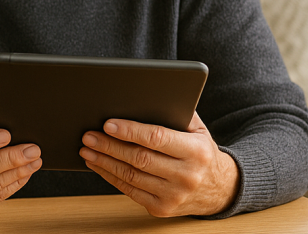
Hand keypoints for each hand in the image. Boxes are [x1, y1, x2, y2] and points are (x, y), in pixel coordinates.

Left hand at [80, 112, 238, 216]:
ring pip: (131, 176)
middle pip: (139, 158)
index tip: (108, 124)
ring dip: (104, 162)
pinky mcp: (162, 209)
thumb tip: (144, 97)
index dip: (130, 131)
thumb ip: (176, 113)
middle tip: (88, 135)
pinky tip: (98, 165)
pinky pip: (130, 191)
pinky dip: (110, 176)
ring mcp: (174, 196)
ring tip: (87, 149)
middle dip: (109, 146)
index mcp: (196, 152)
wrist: (221, 190)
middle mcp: (187, 176)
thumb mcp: (198, 130)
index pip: (157, 139)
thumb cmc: (201, 152)